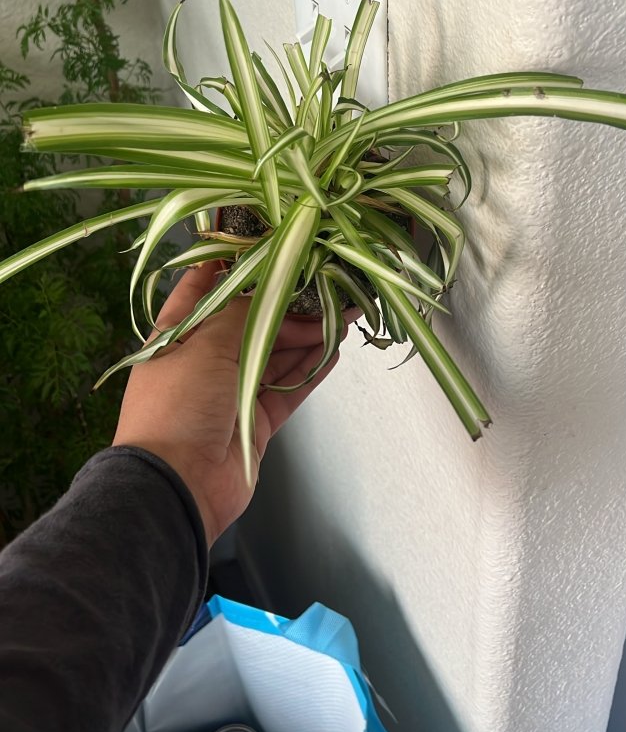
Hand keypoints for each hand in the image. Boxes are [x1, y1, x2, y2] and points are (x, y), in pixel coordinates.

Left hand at [113, 261, 352, 544]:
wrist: (178, 485)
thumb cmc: (177, 406)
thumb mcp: (206, 343)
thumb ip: (243, 312)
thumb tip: (271, 292)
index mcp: (178, 335)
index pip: (205, 289)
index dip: (233, 266)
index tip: (266, 246)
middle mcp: (204, 360)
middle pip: (253, 322)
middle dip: (289, 305)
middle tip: (326, 287)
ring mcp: (232, 392)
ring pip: (276, 354)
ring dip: (308, 335)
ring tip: (342, 314)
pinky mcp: (255, 421)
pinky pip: (289, 388)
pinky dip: (311, 369)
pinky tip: (333, 351)